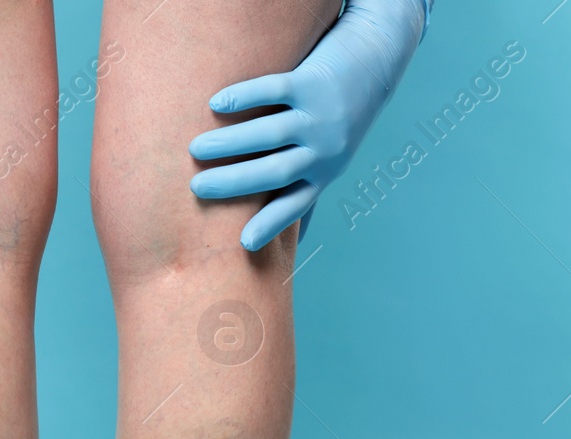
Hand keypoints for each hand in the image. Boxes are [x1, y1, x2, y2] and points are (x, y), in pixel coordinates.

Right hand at [189, 0, 431, 250]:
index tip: (244, 243)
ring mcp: (320, 116)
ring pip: (271, 134)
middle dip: (235, 183)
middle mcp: (324, 149)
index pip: (295, 204)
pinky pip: (274, 91)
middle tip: (197, 188)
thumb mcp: (332, 155)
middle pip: (275, 173)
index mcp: (324, 172)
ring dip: (230, 143)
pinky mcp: (313, 82)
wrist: (374, 62)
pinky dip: (244, 97)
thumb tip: (297, 239)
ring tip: (195, 148)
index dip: (271, 224)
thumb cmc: (341, 115)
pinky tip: (216, 105)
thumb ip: (308, 183)